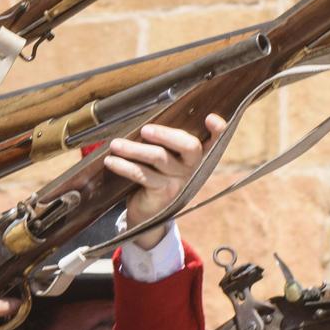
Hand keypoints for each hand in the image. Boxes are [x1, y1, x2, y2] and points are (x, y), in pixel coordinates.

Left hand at [104, 114, 225, 249]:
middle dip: (166, 134)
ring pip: (159, 158)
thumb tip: (142, 117)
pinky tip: (112, 161)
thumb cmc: (154, 175)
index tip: (210, 118)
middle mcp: (193, 167)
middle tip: (145, 130)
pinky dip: (124, 166)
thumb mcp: (163, 158)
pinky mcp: (163, 193)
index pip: (215, 140)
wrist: (146, 212)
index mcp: (197, 155)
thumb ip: (163, 141)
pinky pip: (142, 174)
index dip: (217, 130)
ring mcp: (180, 181)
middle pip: (189, 146)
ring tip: (116, 144)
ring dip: (134, 148)